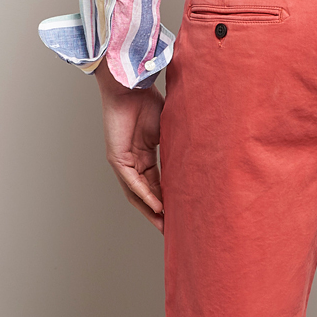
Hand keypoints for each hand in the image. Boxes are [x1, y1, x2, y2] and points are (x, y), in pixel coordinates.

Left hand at [95, 60, 164, 231]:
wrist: (131, 85)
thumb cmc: (148, 100)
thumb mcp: (168, 131)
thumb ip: (177, 147)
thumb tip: (199, 158)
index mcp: (144, 156)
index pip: (156, 186)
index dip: (168, 202)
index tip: (180, 216)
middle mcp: (132, 163)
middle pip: (146, 195)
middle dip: (159, 215)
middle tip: (172, 231)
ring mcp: (123, 162)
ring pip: (137, 194)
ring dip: (151, 211)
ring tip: (165, 226)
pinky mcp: (117, 159)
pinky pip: (132, 182)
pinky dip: (145, 195)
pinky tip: (157, 207)